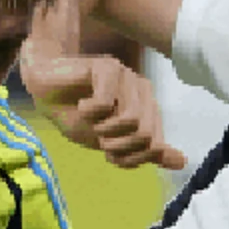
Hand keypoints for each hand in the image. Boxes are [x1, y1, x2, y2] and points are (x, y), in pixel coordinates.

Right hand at [21, 50, 182, 170]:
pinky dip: (88, 112)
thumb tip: (183, 162)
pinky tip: (81, 104)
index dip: (128, 157)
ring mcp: (128, 76)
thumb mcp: (109, 143)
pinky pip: (106, 103)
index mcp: (148, 110)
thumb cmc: (75, 116)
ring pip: (131, 120)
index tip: (107, 150)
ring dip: (103, 128)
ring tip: (89, 119)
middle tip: (96, 133)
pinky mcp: (108, 66)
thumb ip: (145, 152)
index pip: (154, 147)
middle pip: (145, 136)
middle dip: (116, 144)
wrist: (45, 92)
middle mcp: (143, 92)